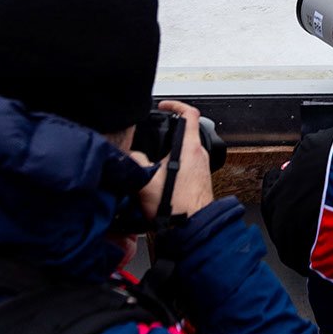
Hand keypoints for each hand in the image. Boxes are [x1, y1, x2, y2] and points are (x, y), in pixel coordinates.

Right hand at [131, 100, 214, 219]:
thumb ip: (135, 161)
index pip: (189, 113)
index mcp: (190, 148)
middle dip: (169, 131)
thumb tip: (130, 154)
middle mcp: (200, 155)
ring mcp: (202, 167)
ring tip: (155, 158)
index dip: (176, 104)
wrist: (192, 229)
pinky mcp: (200, 180)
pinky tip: (162, 177)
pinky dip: (175, 164)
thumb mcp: (146, 181)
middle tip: (155, 133)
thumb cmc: (177, 208)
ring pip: (186, 150)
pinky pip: (188, 164)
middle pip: (186, 131)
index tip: (165, 105)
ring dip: (171, 150)